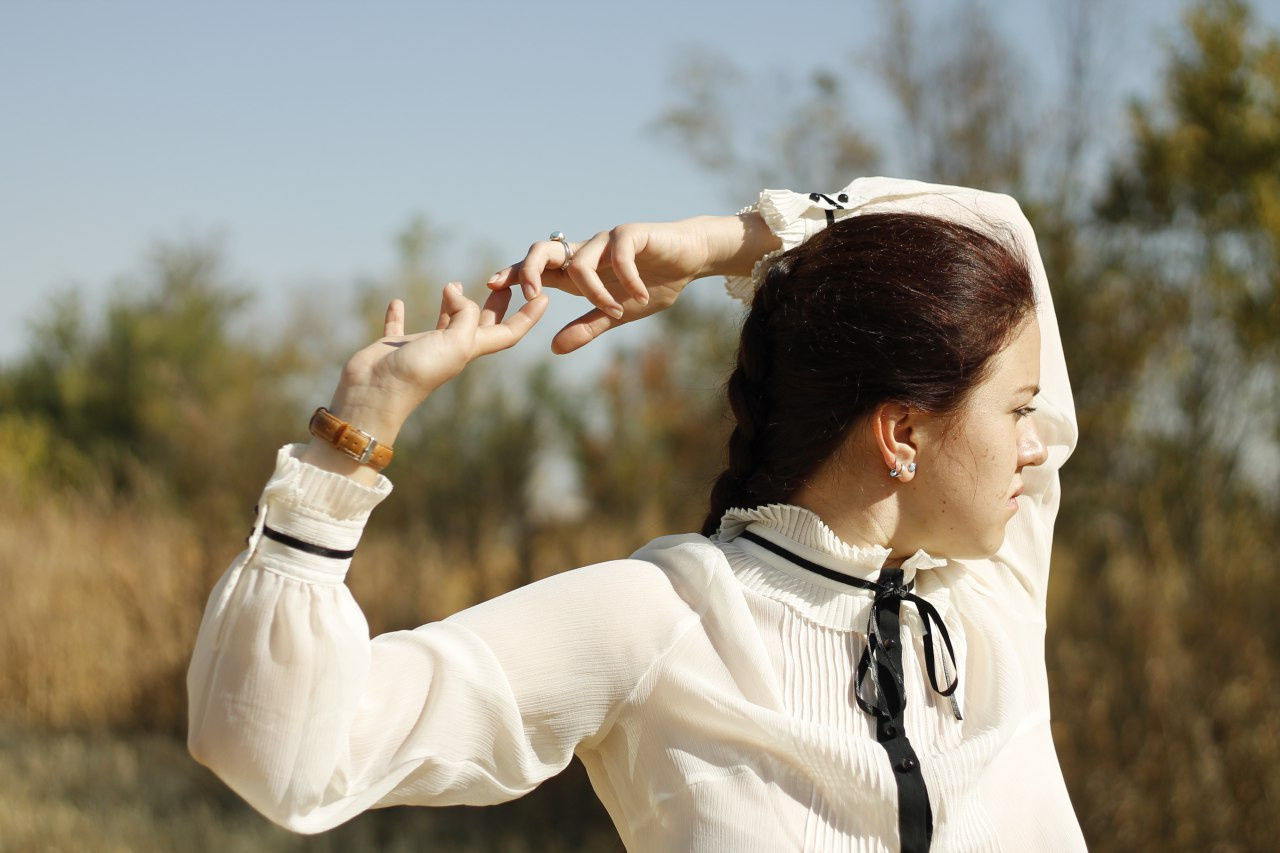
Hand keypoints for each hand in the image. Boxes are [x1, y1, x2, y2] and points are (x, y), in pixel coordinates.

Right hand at [327, 284, 548, 443]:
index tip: (546, 297)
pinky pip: (399, 327)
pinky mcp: (394, 347)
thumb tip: (456, 290)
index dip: (528, 317)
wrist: (374, 396)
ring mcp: (421, 348)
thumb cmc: (418, 373)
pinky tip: (397, 302)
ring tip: (453, 285)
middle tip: (505, 283)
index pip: (507, 333)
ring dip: (450, 305)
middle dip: (494, 305)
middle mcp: (449, 349)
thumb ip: (464, 314)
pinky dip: (398, 315)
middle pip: (479, 324)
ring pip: (442, 323)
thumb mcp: (455, 342)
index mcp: (469, 350)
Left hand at [488, 220, 715, 353]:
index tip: (492, 286)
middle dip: (529, 270)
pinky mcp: (631, 233)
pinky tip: (639, 296)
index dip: (513, 274)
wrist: (690, 260)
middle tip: (529, 296)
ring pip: (580, 262)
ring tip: (615, 310)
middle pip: (543, 250)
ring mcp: (606, 240)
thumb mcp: (617, 313)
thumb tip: (554, 349)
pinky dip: (626, 278)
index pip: (536, 268)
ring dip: (595, 292)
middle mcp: (585, 251)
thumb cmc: (653, 284)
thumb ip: (587, 327)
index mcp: (576, 270)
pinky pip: (618, 254)